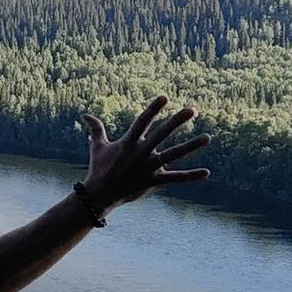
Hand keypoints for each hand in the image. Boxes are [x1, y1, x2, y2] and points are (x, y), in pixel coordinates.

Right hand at [80, 96, 210, 212]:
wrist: (99, 194)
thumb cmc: (98, 168)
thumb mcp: (97, 146)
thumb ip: (95, 129)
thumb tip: (84, 114)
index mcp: (128, 142)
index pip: (142, 122)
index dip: (153, 109)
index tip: (164, 97)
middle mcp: (140, 153)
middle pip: (161, 134)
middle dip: (176, 121)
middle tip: (191, 110)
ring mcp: (147, 167)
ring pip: (173, 155)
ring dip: (191, 146)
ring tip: (207, 138)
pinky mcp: (152, 181)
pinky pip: (174, 178)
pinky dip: (190, 176)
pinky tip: (206, 173)